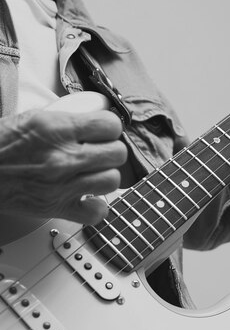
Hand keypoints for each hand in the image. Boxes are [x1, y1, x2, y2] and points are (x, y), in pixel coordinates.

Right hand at [0, 109, 127, 223]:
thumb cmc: (0, 145)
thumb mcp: (33, 118)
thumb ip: (66, 119)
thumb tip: (94, 116)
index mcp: (56, 128)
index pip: (110, 125)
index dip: (110, 127)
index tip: (104, 131)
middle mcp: (62, 157)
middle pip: (117, 153)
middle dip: (111, 150)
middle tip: (100, 151)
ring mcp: (62, 185)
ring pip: (111, 180)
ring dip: (105, 176)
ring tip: (93, 173)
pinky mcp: (57, 207)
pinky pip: (96, 212)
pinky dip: (95, 207)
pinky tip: (86, 197)